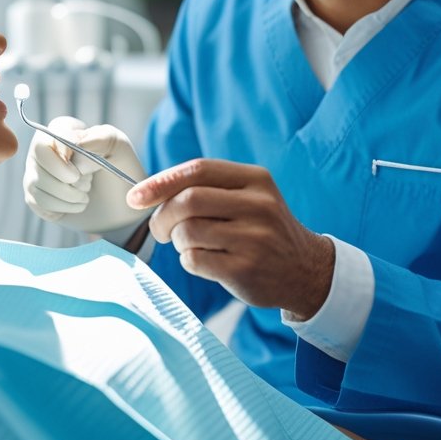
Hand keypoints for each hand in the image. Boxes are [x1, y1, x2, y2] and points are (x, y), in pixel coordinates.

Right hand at [23, 117, 146, 232]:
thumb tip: (79, 145)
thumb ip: (104, 138)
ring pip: (37, 180)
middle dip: (65, 173)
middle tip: (86, 182)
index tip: (82, 165)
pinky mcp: (35, 195)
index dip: (66, 148)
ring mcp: (36, 172)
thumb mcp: (120, 150)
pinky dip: (64, 206)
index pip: (53, 131)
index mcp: (65, 130)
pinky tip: (78, 204)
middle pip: (39, 154)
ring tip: (86, 193)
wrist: (118, 208)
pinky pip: (39, 201)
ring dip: (68, 193)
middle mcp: (45, 149)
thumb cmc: (118, 173)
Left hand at [127, 159, 333, 318]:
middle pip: (188, 201)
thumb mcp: (249, 197)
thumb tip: (148, 192)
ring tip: (188, 244)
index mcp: (256, 179)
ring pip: (188, 231)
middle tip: (160, 229)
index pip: (198, 170)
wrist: (304, 269)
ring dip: (177, 240)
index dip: (160, 182)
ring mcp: (254, 239)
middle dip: (162, 215)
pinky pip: (195, 260)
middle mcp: (258, 206)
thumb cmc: (262, 229)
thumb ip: (207, 188)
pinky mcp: (246, 269)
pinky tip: (202, 260)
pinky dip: (188, 260)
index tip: (135, 197)